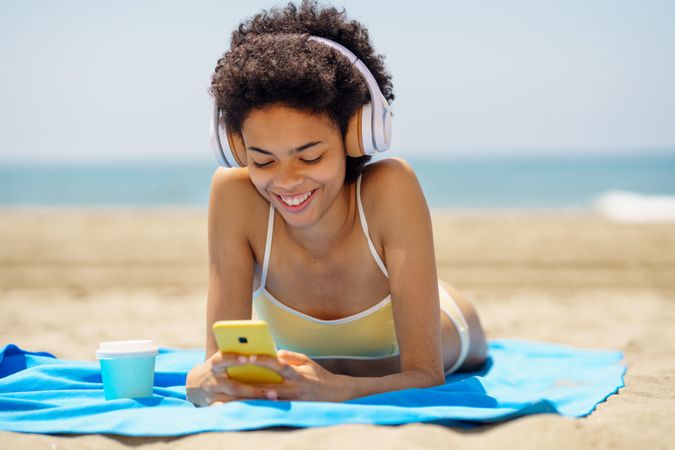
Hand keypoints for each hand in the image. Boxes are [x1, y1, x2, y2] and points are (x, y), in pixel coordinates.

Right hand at [185, 351, 283, 405]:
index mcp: (215, 364)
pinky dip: (240, 412)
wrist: (195, 383)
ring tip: (273, 400)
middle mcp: (214, 381)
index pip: (223, 359)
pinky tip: (255, 412)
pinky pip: (229, 411)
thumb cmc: (218, 366)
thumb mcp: (222, 356)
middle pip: (234, 386)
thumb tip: (267, 346)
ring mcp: (214, 396)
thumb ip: (236, 351)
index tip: (248, 358)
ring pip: (234, 402)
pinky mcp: (214, 407)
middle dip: (253, 390)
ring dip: (253, 402)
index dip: (234, 359)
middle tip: (274, 391)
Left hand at [217, 349, 350, 401]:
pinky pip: (269, 408)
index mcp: (296, 373)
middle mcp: (293, 389)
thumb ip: (289, 356)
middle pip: (266, 386)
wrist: (335, 394)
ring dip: (248, 399)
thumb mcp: (306, 360)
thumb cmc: (318, 375)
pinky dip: (256, 406)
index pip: (277, 365)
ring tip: (230, 396)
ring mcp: (290, 402)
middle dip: (248, 383)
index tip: (249, 357)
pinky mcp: (289, 410)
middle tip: (230, 379)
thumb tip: (273, 352)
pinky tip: (242, 406)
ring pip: (265, 400)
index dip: (263, 361)